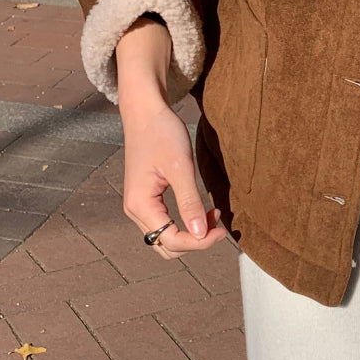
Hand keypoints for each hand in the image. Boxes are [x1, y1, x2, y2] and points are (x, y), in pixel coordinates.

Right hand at [116, 21, 225, 259]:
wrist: (145, 113)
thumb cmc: (162, 134)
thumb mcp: (181, 167)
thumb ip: (190, 202)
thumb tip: (200, 234)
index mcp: (140, 205)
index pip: (171, 240)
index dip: (199, 242)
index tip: (223, 230)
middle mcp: (135, 210)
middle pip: (167, 246)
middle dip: (195, 242)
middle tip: (220, 225)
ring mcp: (140, 206)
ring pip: (166, 237)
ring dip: (191, 234)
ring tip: (213, 215)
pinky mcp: (147, 199)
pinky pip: (166, 223)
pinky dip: (186, 224)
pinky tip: (203, 210)